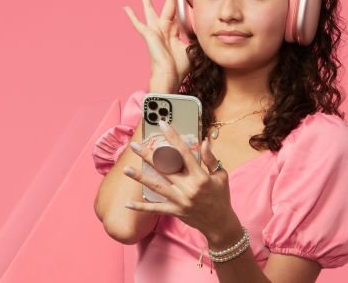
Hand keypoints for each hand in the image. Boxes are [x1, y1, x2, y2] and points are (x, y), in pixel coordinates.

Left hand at [122, 121, 240, 241]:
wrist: (220, 223)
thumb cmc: (221, 196)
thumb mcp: (220, 175)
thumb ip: (210, 159)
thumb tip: (204, 142)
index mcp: (200, 176)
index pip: (184, 152)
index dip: (173, 137)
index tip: (163, 124)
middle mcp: (188, 187)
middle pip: (164, 167)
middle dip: (148, 155)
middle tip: (134, 145)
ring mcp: (180, 200)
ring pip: (156, 186)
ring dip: (140, 178)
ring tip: (126, 169)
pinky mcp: (175, 211)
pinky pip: (155, 209)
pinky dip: (141, 207)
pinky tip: (127, 203)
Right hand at [123, 0, 191, 91]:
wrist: (170, 77)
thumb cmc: (179, 68)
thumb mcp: (192, 49)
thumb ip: (194, 39)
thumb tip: (203, 33)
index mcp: (173, 31)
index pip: (178, 10)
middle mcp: (163, 28)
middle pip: (167, 3)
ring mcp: (154, 31)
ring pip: (149, 9)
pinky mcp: (148, 35)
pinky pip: (138, 24)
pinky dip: (132, 16)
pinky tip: (125, 8)